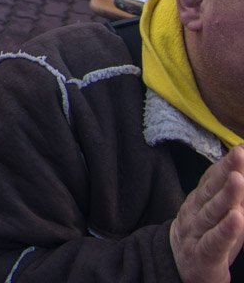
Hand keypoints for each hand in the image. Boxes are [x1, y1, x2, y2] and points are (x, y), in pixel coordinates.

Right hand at [170, 145, 243, 282]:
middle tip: (240, 153)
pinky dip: (226, 230)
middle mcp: (194, 212)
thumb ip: (233, 196)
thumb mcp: (218, 214)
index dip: (225, 163)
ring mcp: (196, 233)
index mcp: (198, 200)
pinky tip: (237, 219)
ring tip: (239, 180)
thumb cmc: (206, 237)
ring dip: (226, 196)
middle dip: (226, 171)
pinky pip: (214, 241)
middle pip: (210, 190)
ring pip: (212, 213)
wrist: (178, 268)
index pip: (212, 179)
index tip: (240, 147)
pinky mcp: (202, 255)